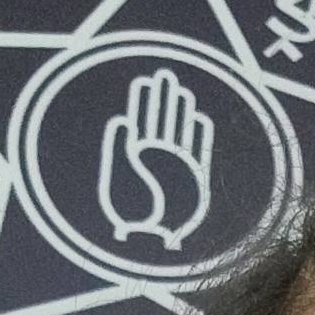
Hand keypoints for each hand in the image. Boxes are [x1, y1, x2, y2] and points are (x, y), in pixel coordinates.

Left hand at [98, 68, 214, 251]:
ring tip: (181, 91)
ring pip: (179, 131)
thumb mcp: (116, 177)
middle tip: (165, 75)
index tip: (144, 81)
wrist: (152, 239)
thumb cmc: (130, 212)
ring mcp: (176, 166)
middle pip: (161, 119)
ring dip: (180, 112)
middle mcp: (157, 157)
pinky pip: (198, 151)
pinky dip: (199, 136)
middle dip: (163, 98)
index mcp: (136, 154)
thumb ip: (119, 149)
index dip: (143, 101)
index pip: (141, 119)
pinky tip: (198, 119)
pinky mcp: (194, 178)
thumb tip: (121, 122)